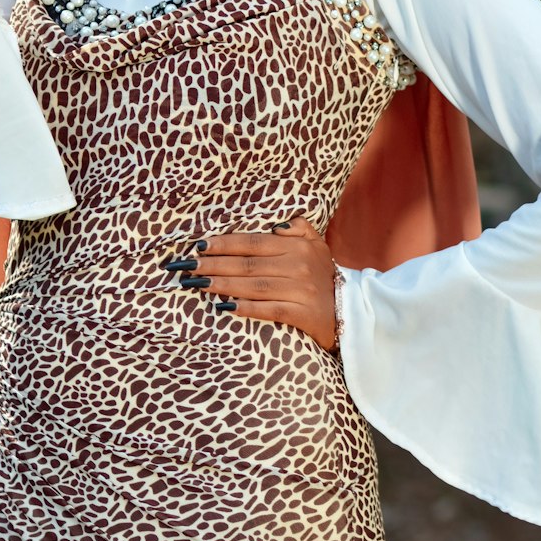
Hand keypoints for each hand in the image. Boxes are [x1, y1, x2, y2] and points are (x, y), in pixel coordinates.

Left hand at [168, 218, 337, 350]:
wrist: (354, 311)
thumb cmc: (324, 277)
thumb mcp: (317, 245)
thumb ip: (298, 229)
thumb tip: (276, 225)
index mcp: (296, 247)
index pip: (253, 242)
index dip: (224, 243)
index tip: (198, 246)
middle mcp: (298, 266)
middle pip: (248, 264)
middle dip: (214, 264)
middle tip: (186, 266)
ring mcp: (301, 291)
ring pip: (254, 286)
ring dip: (222, 285)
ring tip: (197, 284)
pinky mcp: (303, 315)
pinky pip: (270, 310)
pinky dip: (246, 308)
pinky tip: (225, 307)